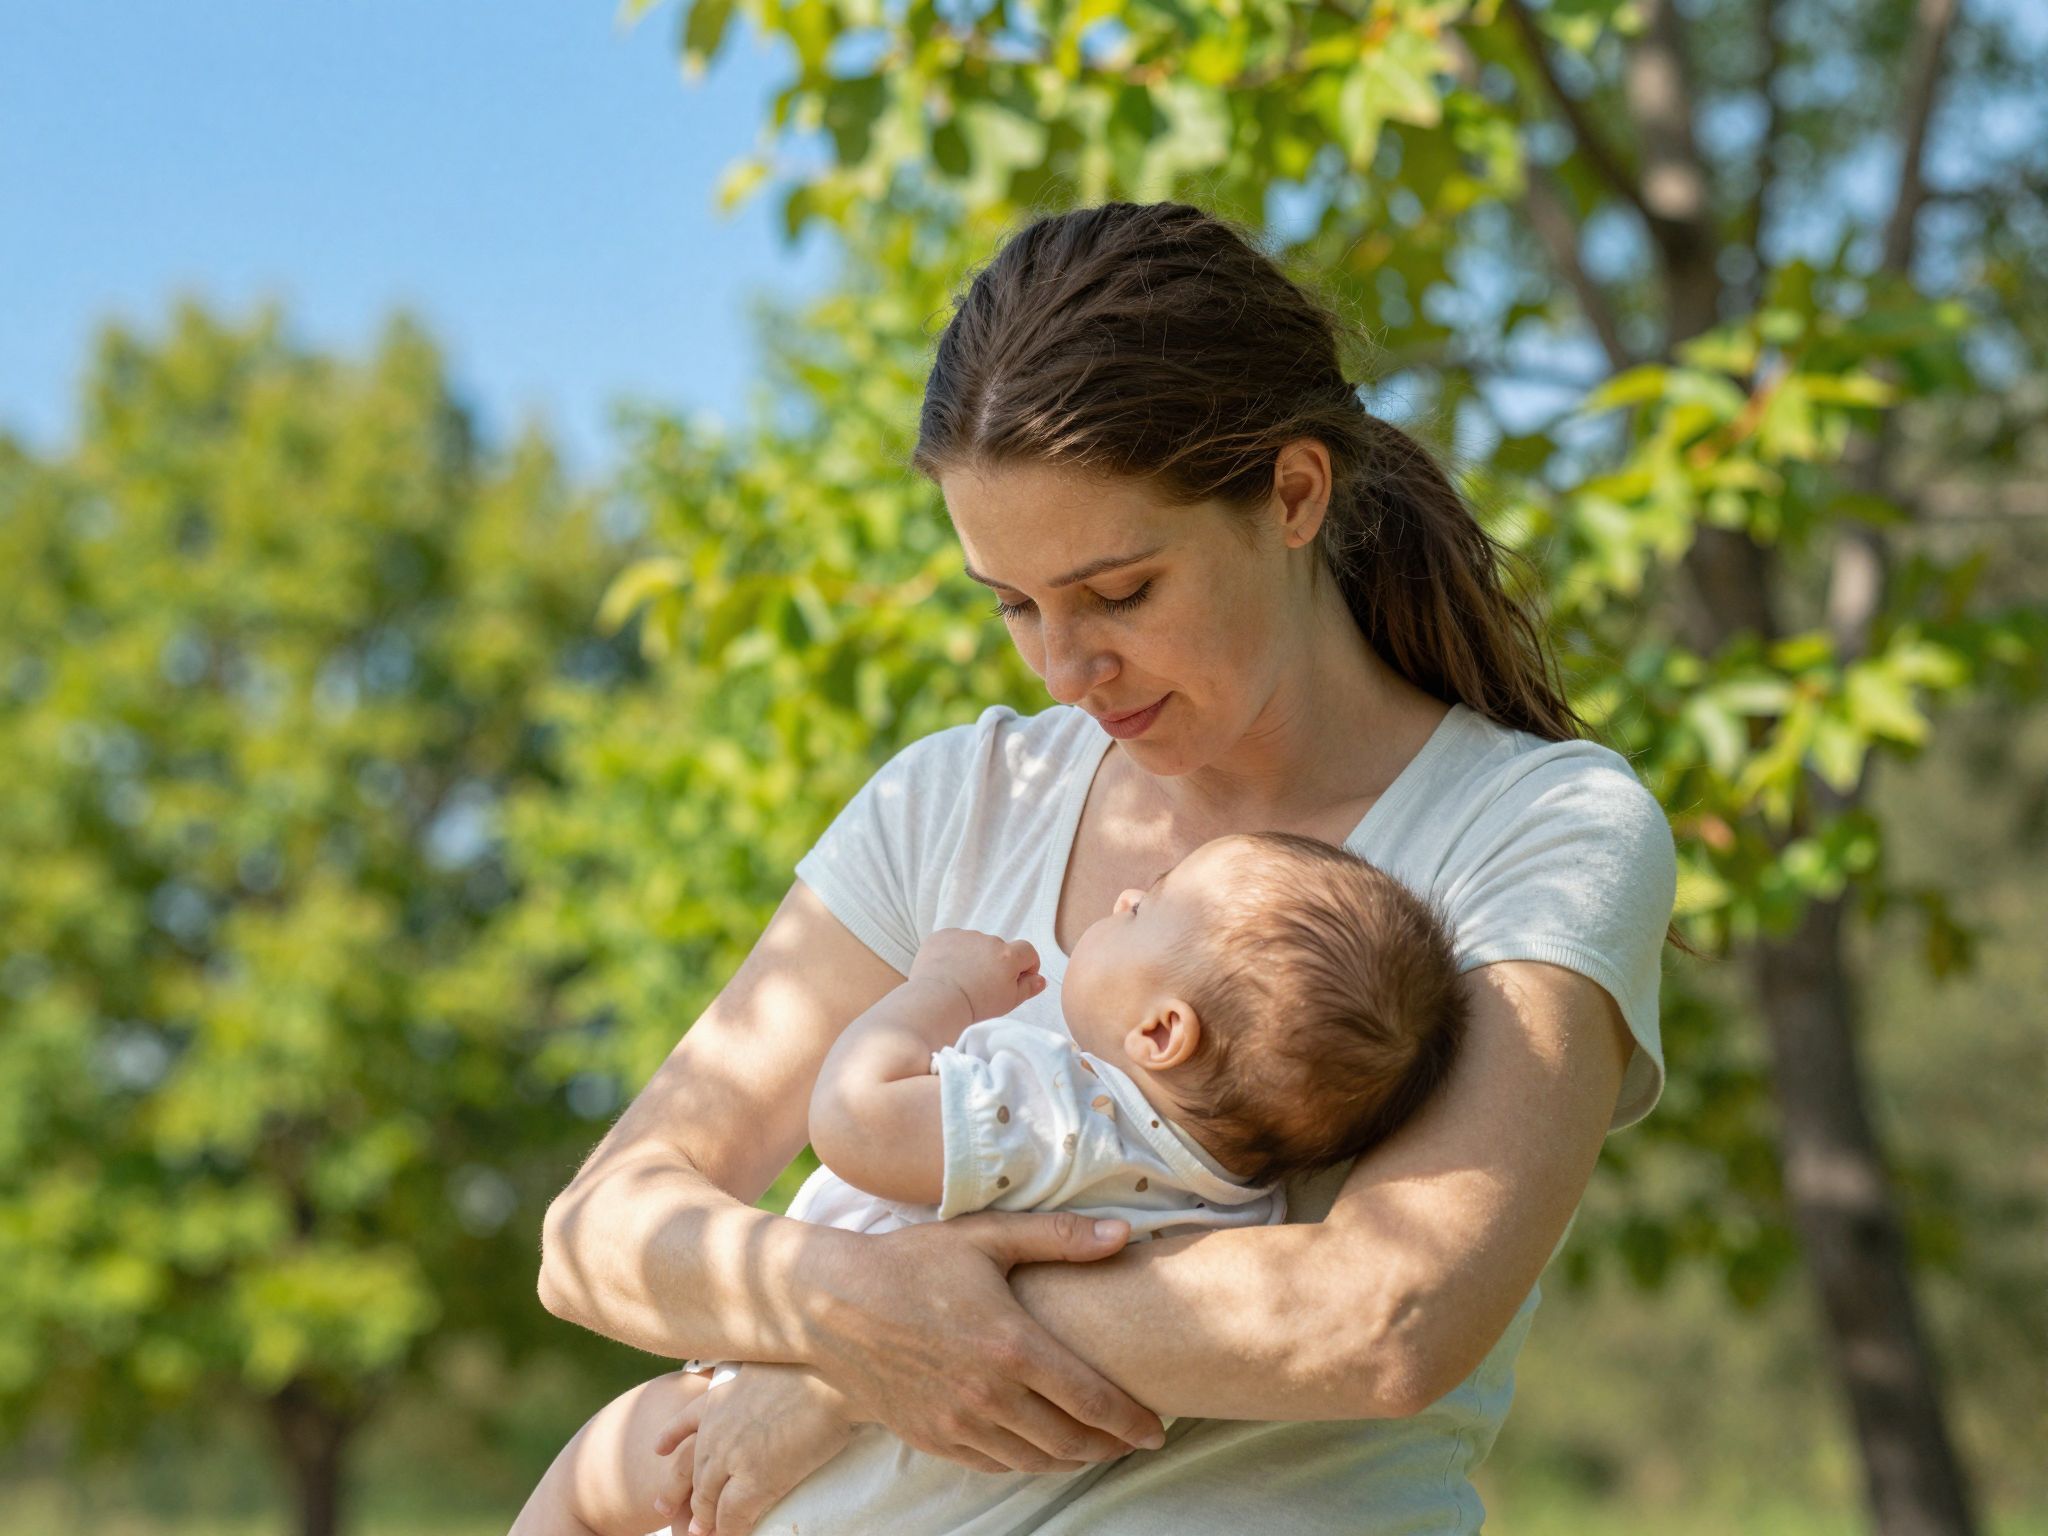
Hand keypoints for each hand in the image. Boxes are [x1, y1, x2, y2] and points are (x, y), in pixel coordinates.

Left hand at [668, 1363, 855, 1535]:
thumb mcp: (766, 1358)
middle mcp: (717, 1428)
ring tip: (700, 1532)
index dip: (671, 1440)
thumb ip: (751, 1371)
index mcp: (720, 1397)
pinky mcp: (755, 1481)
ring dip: (704, 1518)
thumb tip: (759, 1366)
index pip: (684, 1423)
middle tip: (665, 1509)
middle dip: (679, 1492)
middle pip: (691, 1470)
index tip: (658, 1449)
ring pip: (707, 1498)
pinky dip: (730, 1530)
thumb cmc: (814, 1361)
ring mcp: (732, 1457)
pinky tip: (732, 1535)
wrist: (832, 1376)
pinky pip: (733, 1517)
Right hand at [803, 1211, 1165, 1473]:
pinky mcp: (932, 1439)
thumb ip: (1058, 1237)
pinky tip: (1039, 1448)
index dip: (1132, 1422)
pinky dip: (1025, 1462)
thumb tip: (1124, 1234)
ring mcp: (958, 1424)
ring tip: (1094, 1447)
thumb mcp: (985, 1236)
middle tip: (1134, 1441)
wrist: (829, 1303)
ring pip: (1034, 1460)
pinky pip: (993, 1465)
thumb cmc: (911, 1262)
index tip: (1157, 1430)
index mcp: (1012, 1346)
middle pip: (1071, 1441)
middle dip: (1111, 1446)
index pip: (1093, 1401)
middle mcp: (989, 1395)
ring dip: (1072, 1459)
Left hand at [907, 929, 1045, 1023]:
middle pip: (999, 949)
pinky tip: (946, 971)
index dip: (1026, 965)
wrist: (936, 1001)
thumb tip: (1040, 979)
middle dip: (995, 963)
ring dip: (972, 957)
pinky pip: (953, 941)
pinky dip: (951, 952)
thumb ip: (1028, 988)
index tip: (1017, 979)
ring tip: (960, 980)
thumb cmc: (975, 1005)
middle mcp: (988, 940)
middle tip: (981, 986)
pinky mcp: (942, 936)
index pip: (1027, 951)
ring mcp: (963, 936)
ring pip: (974, 945)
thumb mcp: (1009, 1001)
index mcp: (1008, 955)